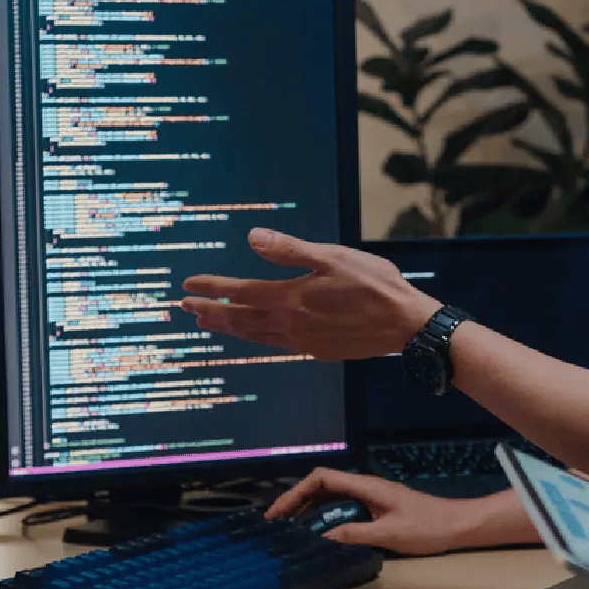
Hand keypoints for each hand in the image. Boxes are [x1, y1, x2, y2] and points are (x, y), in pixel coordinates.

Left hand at [180, 228, 441, 360]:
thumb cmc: (373, 284)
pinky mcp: (316, 351)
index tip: (187, 283)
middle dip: (209, 311)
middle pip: (238, 319)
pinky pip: (275, 344)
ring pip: (253, 335)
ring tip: (207, 322)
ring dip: (227, 327)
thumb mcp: (331, 256)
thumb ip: (289, 250)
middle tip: (184, 307)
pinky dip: (255, 337)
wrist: (404, 324)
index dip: (211, 287)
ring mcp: (302, 341)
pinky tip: (255, 334)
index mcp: (290, 298)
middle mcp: (289, 324)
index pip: (239, 292)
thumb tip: (252, 238)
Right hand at [265, 468, 478, 554]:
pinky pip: (343, 507)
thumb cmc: (428, 527)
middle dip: (296, 501)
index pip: (322, 479)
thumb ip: (354, 535)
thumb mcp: (389, 535)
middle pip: (321, 486)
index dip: (296, 492)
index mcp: (366, 486)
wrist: (457, 525)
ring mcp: (370, 496)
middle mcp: (365, 487)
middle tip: (277, 523)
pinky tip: (318, 532)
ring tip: (290, 528)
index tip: (280, 512)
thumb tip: (321, 538)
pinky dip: (325, 516)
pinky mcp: (376, 507)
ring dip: (309, 509)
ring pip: (331, 497)